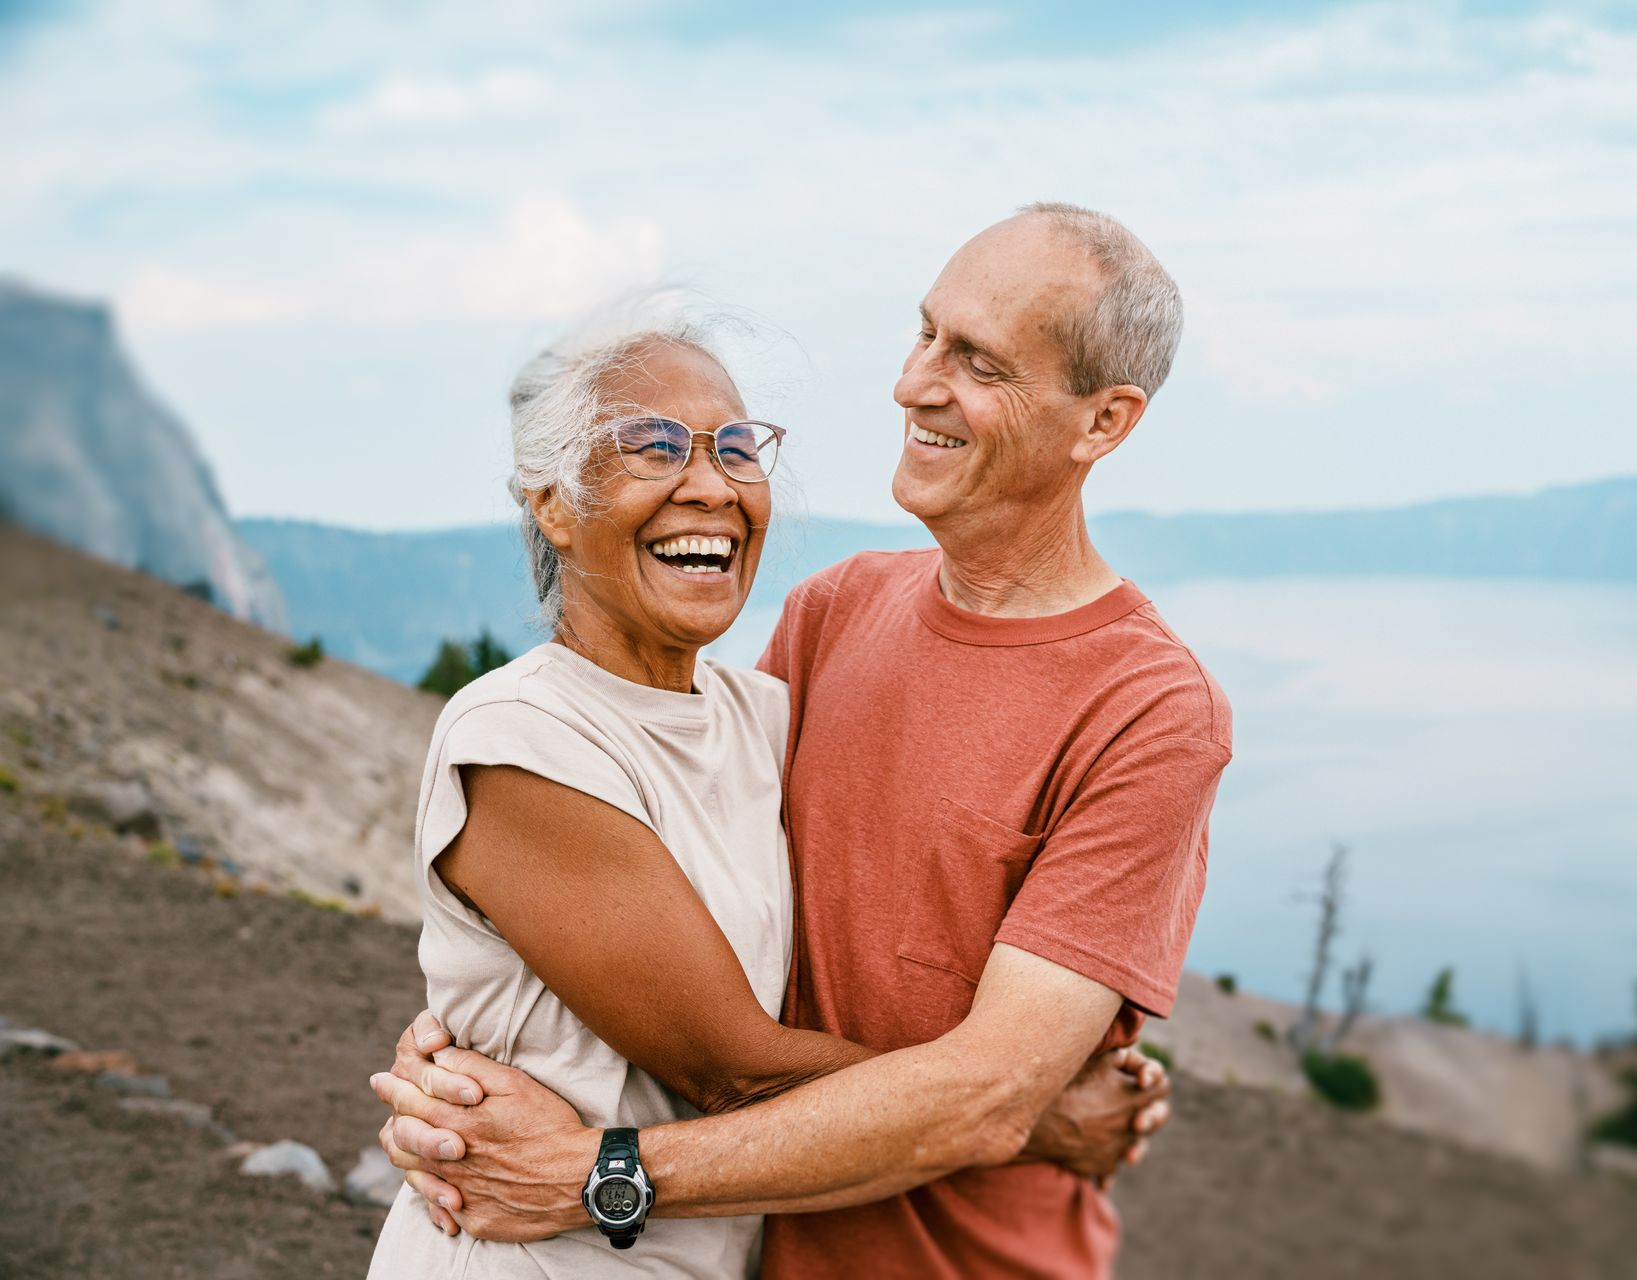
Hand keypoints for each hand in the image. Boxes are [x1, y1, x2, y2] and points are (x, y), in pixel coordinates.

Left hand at [370, 1020, 599, 1241]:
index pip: (411, 1102)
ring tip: (400, 1143)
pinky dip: (434, 1193)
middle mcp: (452, 1160)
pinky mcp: (475, 1218)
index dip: (393, 1087)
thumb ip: (473, 1068)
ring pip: (414, 1174)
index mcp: (459, 1122)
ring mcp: (461, 1193)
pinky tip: (438, 1183)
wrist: (579, 1178)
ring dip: (404, 1155)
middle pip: (404, 1139)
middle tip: (385, 1111)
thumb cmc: (550, 1125)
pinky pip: (442, 1206)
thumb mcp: (516, 1085)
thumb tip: (440, 1053)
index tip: (380, 1079)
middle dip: (391, 1118)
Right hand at [1023, 1045, 1171, 1188]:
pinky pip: (1112, 1162)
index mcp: (1134, 1098)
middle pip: (1153, 1120)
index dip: (1152, 1080)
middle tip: (1131, 1108)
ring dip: (1125, 1136)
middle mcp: (1132, 1126)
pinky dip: (1104, 1154)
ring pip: (1133, 1144)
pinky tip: (1089, 1145)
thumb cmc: (1067, 1086)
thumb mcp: (1098, 1061)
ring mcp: (1118, 1149)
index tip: (1140, 1080)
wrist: (1039, 1124)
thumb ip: (1124, 1058)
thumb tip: (1135, 1061)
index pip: (1162, 1087)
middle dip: (1147, 1113)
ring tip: (1105, 1128)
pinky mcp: (1103, 1166)